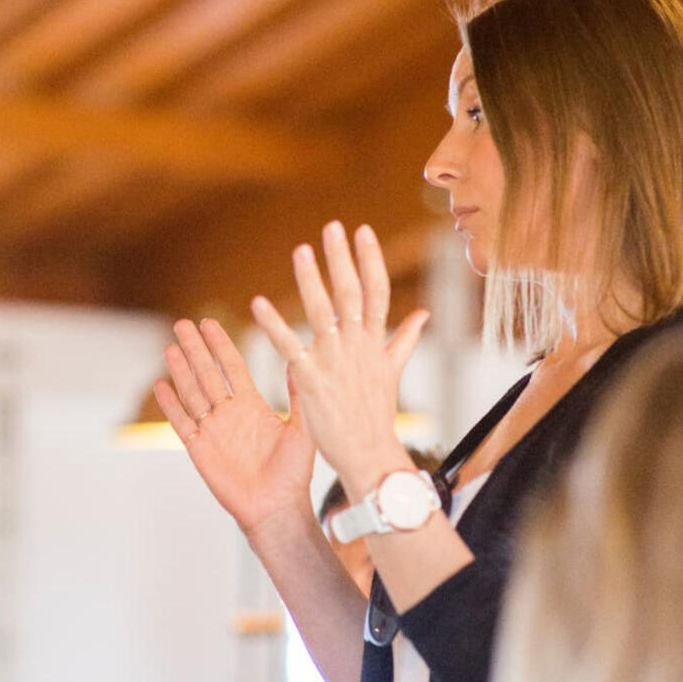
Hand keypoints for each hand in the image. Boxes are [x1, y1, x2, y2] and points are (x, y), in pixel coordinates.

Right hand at [154, 317, 315, 536]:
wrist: (277, 508)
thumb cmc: (294, 473)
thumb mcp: (302, 428)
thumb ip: (299, 395)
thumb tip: (302, 358)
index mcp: (252, 406)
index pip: (232, 367)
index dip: (220, 345)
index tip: (209, 323)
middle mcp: (229, 414)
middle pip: (207, 374)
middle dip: (195, 349)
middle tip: (182, 324)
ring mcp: (212, 430)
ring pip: (192, 393)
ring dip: (181, 370)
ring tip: (170, 347)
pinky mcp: (199, 449)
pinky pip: (182, 422)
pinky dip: (171, 404)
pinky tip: (161, 385)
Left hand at [251, 222, 429, 499]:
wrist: (369, 455)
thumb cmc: (377, 415)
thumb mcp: (393, 371)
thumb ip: (405, 339)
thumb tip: (424, 313)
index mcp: (376, 343)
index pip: (377, 292)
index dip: (370, 260)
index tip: (363, 231)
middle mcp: (358, 347)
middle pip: (352, 294)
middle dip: (342, 259)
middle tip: (332, 226)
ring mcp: (335, 363)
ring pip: (323, 313)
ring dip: (311, 281)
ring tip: (300, 250)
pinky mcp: (311, 381)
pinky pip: (290, 347)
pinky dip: (274, 326)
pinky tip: (258, 304)